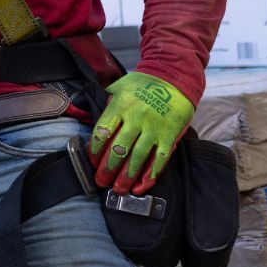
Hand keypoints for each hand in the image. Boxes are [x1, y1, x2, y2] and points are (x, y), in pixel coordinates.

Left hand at [89, 71, 193, 195]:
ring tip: (118, 189)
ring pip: (138, 157)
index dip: (94, 150)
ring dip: (126, 176)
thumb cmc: (144, 82)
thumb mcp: (119, 85)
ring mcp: (154, 129)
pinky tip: (141, 186)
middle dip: (107, 168)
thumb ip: (107, 102)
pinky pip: (160, 160)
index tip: (91, 162)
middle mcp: (136, 119)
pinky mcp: (170, 136)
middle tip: (100, 181)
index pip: (103, 132)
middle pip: (118, 148)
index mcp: (120, 106)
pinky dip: (150, 175)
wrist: (176, 77)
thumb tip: (94, 115)